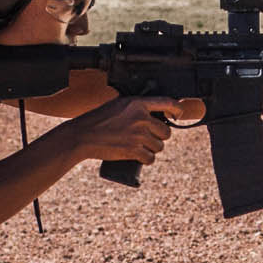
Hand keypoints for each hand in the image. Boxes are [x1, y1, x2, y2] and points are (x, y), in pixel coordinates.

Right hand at [46, 95, 204, 164]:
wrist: (82, 136)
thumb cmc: (96, 120)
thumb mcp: (117, 106)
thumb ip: (134, 109)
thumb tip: (152, 117)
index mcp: (137, 104)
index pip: (166, 103)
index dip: (177, 109)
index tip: (179, 114)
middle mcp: (140, 118)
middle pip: (165, 131)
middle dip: (158, 137)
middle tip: (147, 138)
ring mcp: (138, 135)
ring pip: (159, 146)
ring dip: (152, 149)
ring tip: (140, 147)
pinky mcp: (134, 150)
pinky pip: (150, 158)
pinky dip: (146, 160)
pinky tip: (140, 158)